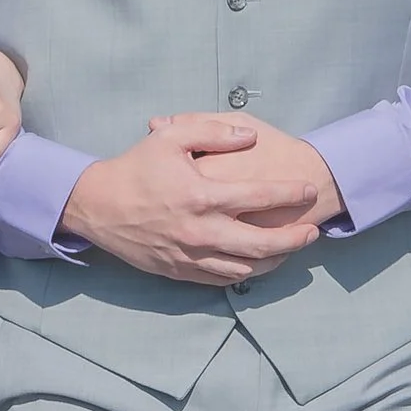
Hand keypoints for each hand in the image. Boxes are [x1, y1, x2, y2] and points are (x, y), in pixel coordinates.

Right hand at [58, 114, 325, 289]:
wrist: (97, 207)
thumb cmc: (135, 168)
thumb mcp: (170, 137)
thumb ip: (212, 131)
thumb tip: (249, 136)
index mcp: (202, 196)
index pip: (260, 197)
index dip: (291, 194)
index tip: (309, 189)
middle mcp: (201, 231)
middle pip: (263, 243)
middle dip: (294, 239)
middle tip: (312, 231)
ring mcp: (191, 255)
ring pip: (246, 268)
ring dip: (275, 260)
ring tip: (291, 249)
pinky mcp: (181, 271)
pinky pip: (222, 279)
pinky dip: (246, 273)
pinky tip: (257, 263)